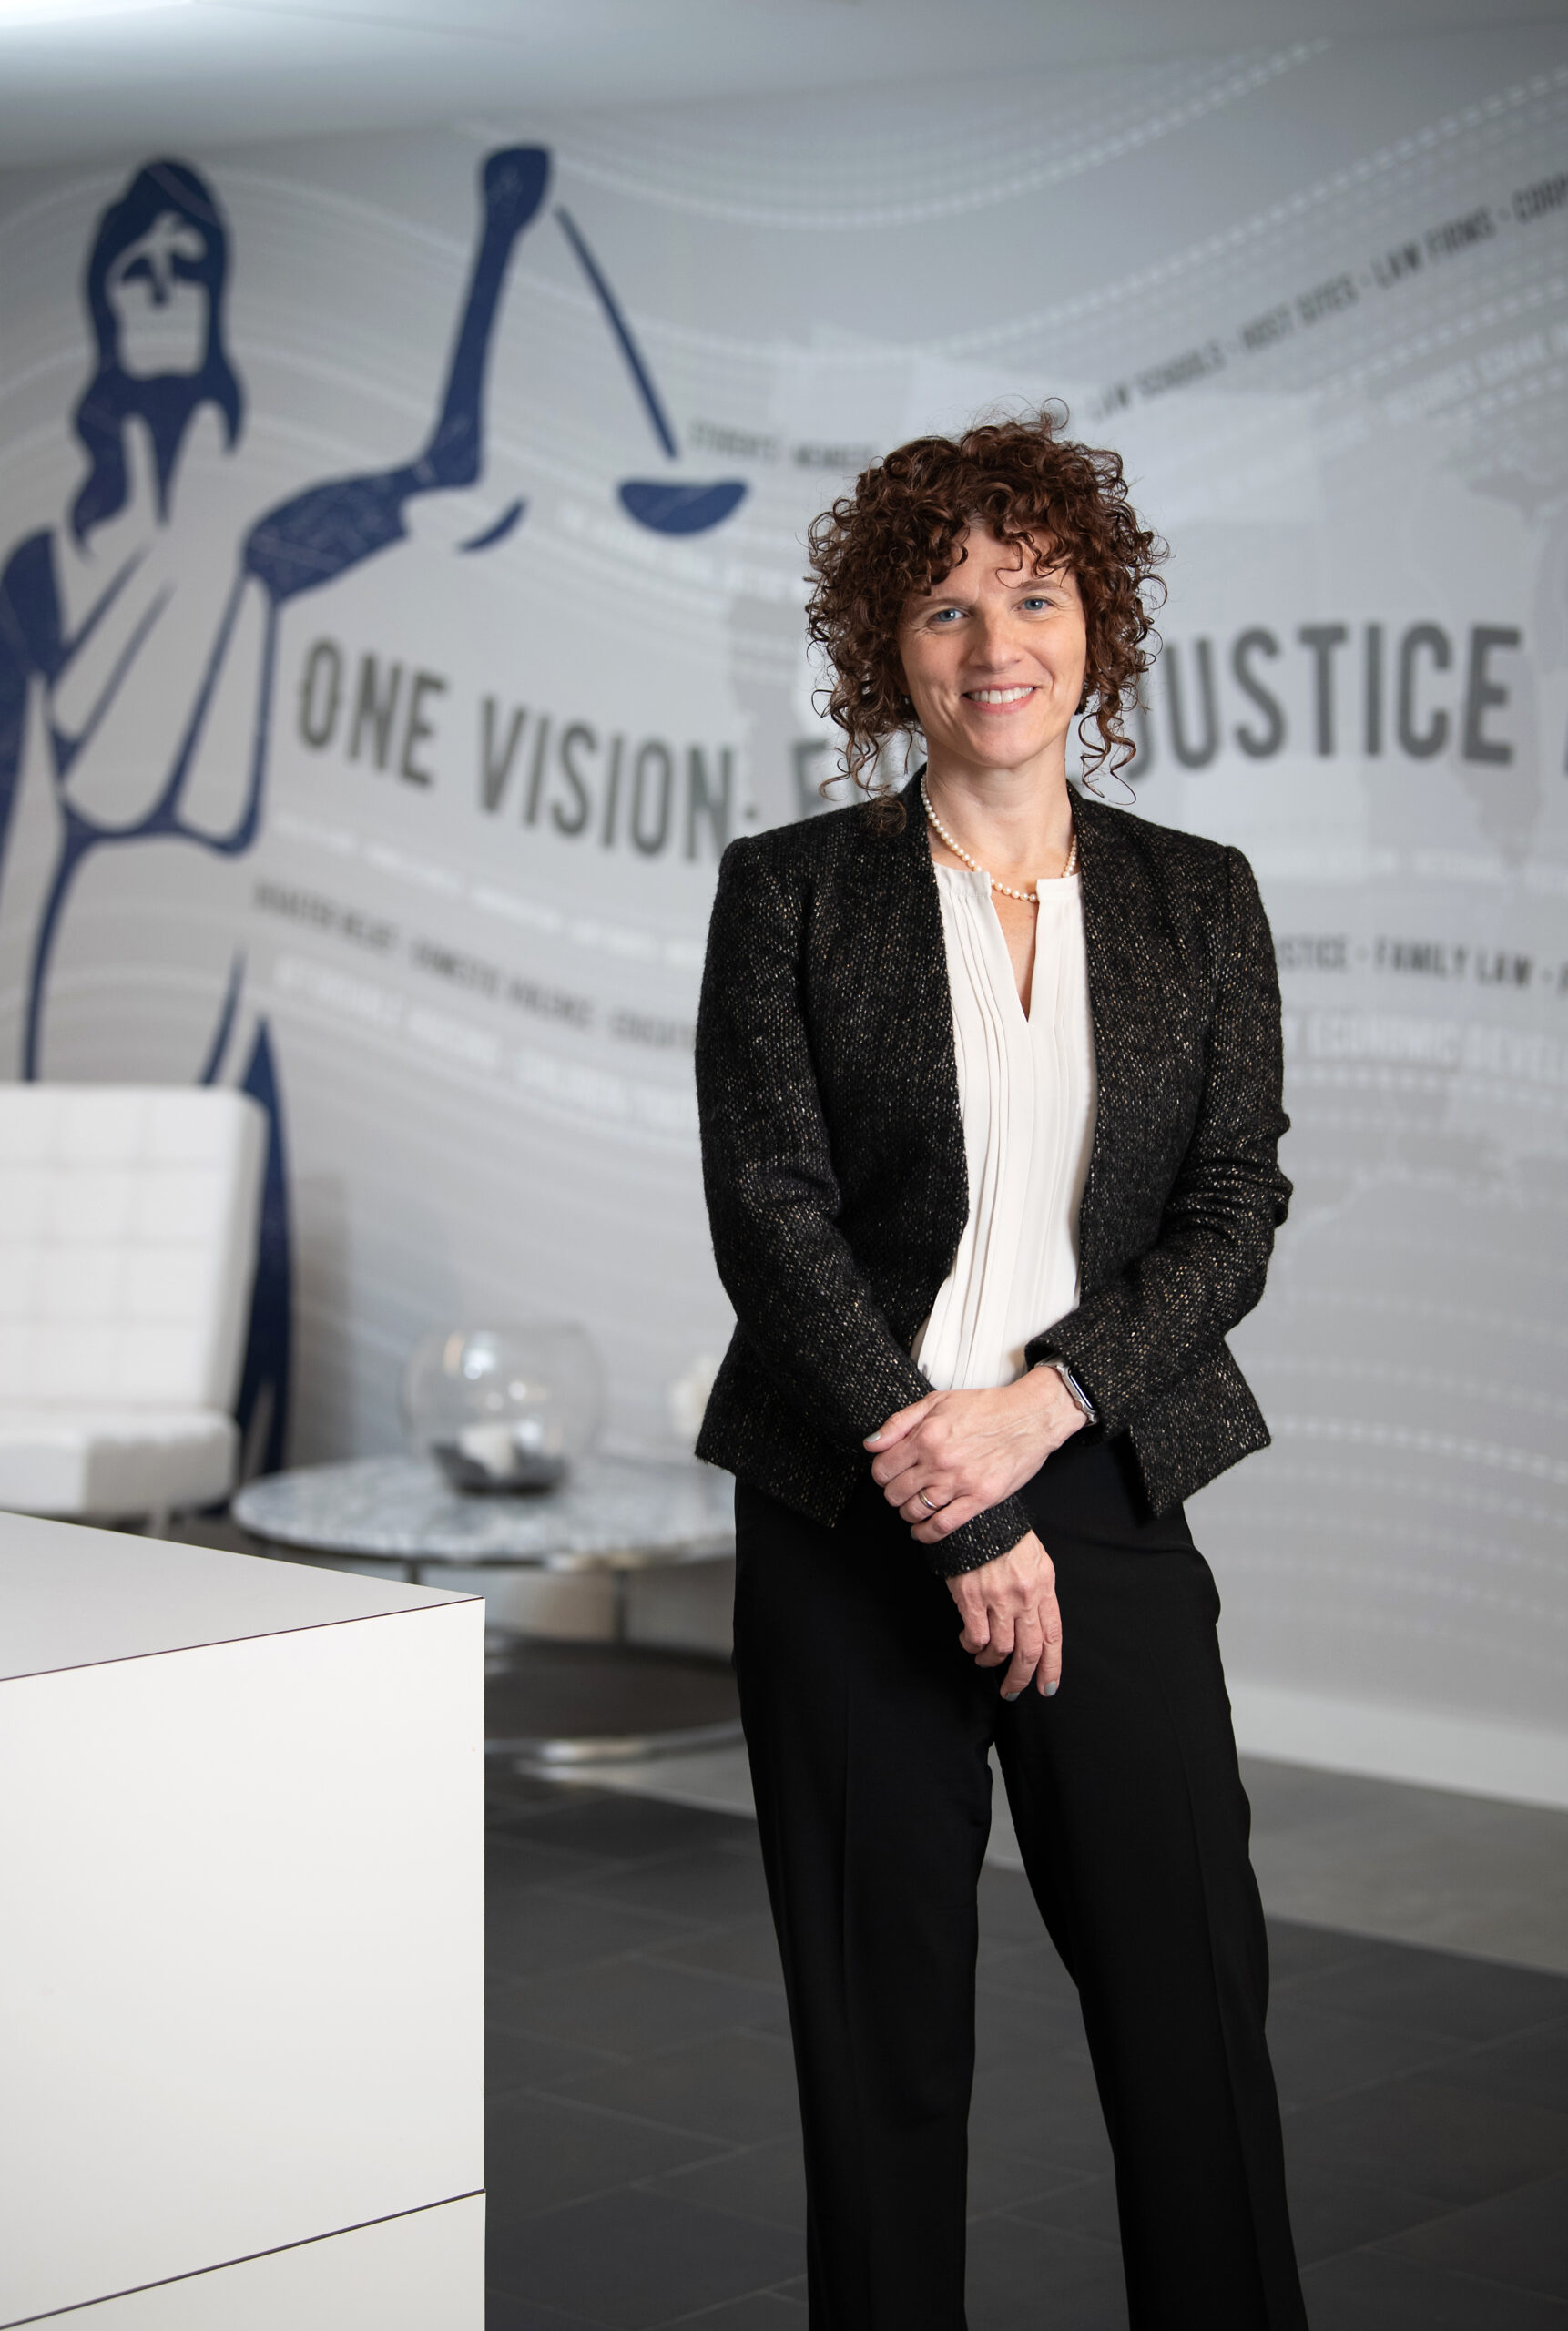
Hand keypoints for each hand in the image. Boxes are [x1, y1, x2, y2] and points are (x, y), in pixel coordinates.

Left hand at [864, 1366, 1085, 1545]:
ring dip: (908, 1511)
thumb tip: (871, 1444)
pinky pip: (942, 1526)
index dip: (881, 1473)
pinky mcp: (979, 1499)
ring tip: (913, 1505)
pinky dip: (926, 1533)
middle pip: (895, 1492)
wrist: (1028, 1417)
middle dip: (893, 1492)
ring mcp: (959, 1483)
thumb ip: (899, 1423)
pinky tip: (922, 1530)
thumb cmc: (985, 1407)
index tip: (889, 1473)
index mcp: (925, 1436)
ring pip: (914, 1511)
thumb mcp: (936, 1401)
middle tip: (902, 1488)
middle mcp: (939, 1462)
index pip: (882, 1468)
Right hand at [947, 1528, 1061, 1698]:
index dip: (1051, 1666)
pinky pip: (977, 1636)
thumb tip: (1033, 1623)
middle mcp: (1025, 1596)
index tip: (1047, 1687)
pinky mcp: (972, 1598)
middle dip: (1021, 1678)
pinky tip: (969, 1643)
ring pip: (1002, 1649)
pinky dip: (973, 1645)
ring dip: (991, 1661)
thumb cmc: (1003, 1535)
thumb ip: (1037, 1591)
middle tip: (1012, 1691)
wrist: (976, 1514)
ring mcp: (999, 1599)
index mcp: (1044, 1586)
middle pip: (1029, 1650)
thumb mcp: (1034, 1559)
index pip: (1052, 1636)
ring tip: (985, 1660)